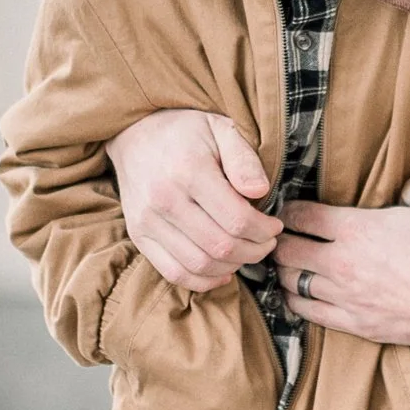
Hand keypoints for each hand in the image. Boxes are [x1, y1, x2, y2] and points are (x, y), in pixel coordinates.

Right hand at [108, 109, 278, 292]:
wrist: (134, 133)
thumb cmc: (186, 131)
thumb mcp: (221, 128)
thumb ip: (244, 159)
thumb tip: (260, 191)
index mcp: (189, 171)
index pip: (237, 219)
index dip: (264, 230)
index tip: (275, 226)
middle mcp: (164, 199)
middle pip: (221, 246)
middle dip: (254, 250)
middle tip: (266, 242)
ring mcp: (147, 220)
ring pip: (199, 265)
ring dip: (233, 266)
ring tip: (247, 252)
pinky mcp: (138, 235)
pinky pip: (173, 273)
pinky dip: (202, 281)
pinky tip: (222, 270)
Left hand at [277, 177, 409, 355]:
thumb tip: (406, 185)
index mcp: (356, 229)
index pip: (302, 216)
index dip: (289, 210)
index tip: (288, 209)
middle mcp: (341, 263)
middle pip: (287, 251)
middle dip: (279, 241)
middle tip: (280, 236)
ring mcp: (344, 296)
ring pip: (292, 283)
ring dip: (285, 272)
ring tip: (287, 265)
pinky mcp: (353, 323)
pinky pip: (308, 313)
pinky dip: (296, 301)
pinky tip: (298, 295)